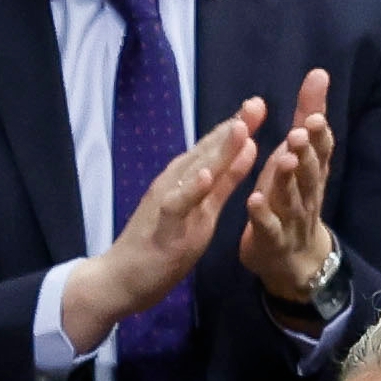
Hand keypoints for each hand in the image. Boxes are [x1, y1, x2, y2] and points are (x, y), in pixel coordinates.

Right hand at [64, 95, 265, 347]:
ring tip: (239, 129)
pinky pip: (176, 206)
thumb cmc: (160, 243)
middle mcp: (175, 185)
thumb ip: (224, 179)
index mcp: (186, 180)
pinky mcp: (162, 228)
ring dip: (216, 151)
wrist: (121, 278)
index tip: (259, 105)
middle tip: (256, 103)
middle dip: (232, 129)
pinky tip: (205, 176)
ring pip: (193, 172)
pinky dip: (190, 190)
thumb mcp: (202, 208)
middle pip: (206, 152)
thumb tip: (247, 147)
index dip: (237, 127)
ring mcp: (167, 204)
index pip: (214, 149)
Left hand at [239, 66, 339, 310]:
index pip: (321, 150)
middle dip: (306, 151)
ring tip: (283, 159)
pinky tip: (255, 200)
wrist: (293, 258)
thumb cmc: (293, 196)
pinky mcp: (273, 240)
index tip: (315, 116)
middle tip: (300, 132)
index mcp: (311, 171)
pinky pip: (269, 227)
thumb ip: (308, 116)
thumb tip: (318, 73)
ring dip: (288, 179)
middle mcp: (306, 193)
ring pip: (292, 197)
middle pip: (310, 171)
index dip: (319, 135)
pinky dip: (263, 215)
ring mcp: (291, 218)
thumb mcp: (300, 154)